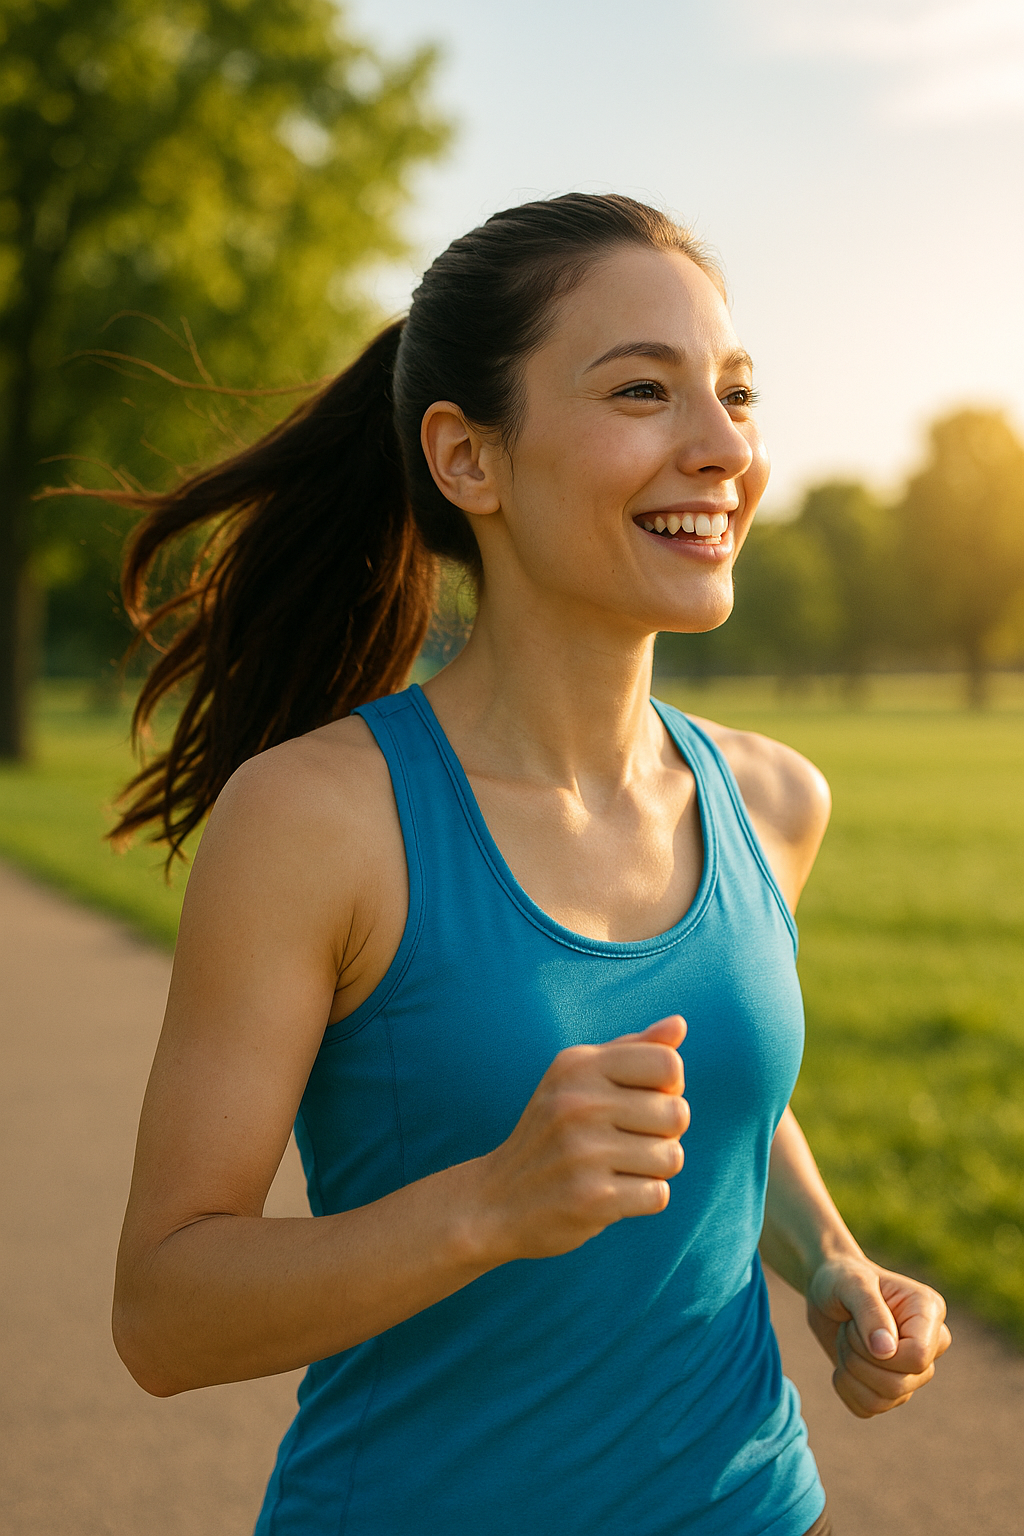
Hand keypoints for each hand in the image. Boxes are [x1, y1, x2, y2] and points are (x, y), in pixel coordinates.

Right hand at [474, 1015, 688, 1261]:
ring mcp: (583, 1152)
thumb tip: (679, 1024)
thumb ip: (632, 1050)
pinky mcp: (591, 1198)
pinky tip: (611, 1194)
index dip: (668, 1087)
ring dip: (655, 1169)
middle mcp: (578, 1102)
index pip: (668, 1064)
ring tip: (617, 1168)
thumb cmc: (552, 1133)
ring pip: (672, 1156)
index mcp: (578, 1065)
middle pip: (677, 1113)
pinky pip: (658, 1195)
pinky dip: (643, 1199)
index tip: (641, 1101)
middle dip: (664, 1134)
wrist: (496, 1201)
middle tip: (627, 1142)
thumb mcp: (579, 1079)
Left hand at [807, 1256, 951, 1417]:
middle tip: (847, 1329)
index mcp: (929, 1312)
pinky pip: (869, 1409)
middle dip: (858, 1358)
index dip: (881, 1352)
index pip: (918, 1357)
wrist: (825, 1291)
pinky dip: (846, 1388)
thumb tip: (886, 1352)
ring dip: (850, 1371)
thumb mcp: (851, 1284)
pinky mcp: (891, 1389)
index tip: (856, 1324)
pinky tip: (843, 1363)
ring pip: (884, 1400)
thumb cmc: (841, 1279)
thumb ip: (870, 1312)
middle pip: (900, 1384)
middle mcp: (930, 1345)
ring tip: (846, 1341)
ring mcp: (913, 1371)